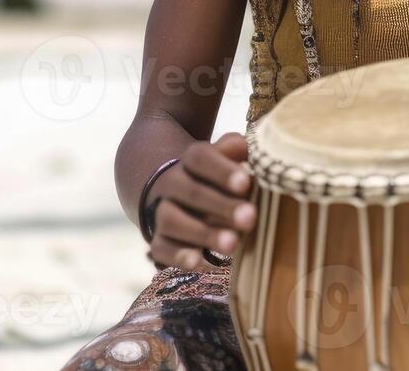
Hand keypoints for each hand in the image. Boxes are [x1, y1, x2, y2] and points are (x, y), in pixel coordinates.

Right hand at [146, 132, 257, 269]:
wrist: (174, 194)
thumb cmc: (215, 178)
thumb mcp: (224, 160)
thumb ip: (234, 151)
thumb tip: (248, 146)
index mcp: (191, 160)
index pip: (200, 158)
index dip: (222, 170)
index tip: (246, 183)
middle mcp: (172, 184)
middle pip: (190, 192)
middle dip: (221, 206)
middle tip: (250, 217)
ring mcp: (161, 212)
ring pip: (172, 220)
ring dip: (203, 233)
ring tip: (232, 244)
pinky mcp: (158, 241)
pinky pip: (161, 248)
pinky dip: (178, 256)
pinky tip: (199, 262)